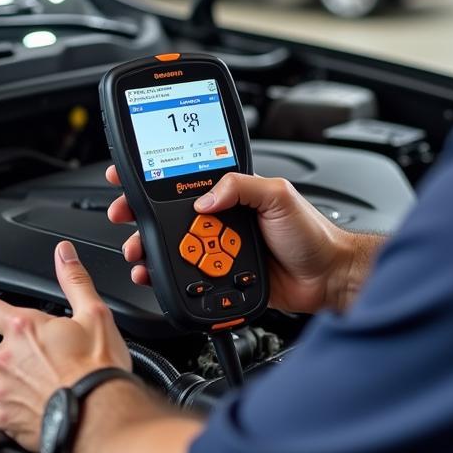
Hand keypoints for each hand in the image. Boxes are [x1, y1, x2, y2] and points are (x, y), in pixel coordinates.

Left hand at [0, 240, 131, 448]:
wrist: (99, 414)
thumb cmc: (98, 368)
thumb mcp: (94, 314)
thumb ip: (74, 280)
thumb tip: (65, 254)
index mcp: (23, 327)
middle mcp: (6, 358)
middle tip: (23, 356)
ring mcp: (4, 390)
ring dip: (2, 382)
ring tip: (28, 384)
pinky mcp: (8, 419)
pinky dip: (8, 411)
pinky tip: (28, 408)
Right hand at [106, 165, 369, 313]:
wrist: (328, 277)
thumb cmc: (312, 233)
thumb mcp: (278, 195)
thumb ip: (241, 186)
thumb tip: (205, 197)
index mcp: (231, 194)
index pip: (183, 181)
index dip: (153, 176)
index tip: (127, 175)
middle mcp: (221, 220)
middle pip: (168, 216)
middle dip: (139, 215)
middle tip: (124, 215)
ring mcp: (218, 250)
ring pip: (173, 247)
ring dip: (148, 248)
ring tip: (138, 250)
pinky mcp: (220, 277)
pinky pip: (186, 277)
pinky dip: (165, 276)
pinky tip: (153, 274)